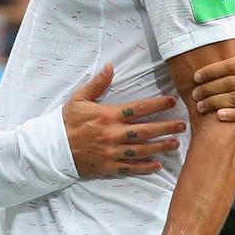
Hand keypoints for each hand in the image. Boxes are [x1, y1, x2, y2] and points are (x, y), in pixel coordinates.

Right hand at [62, 65, 184, 176]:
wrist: (52, 148)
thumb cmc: (66, 122)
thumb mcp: (79, 99)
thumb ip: (97, 84)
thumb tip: (110, 66)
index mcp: (108, 116)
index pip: (138, 108)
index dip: (157, 104)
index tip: (172, 101)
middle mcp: (113, 134)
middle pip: (146, 130)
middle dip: (166, 127)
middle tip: (182, 125)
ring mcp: (112, 152)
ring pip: (142, 149)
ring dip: (160, 146)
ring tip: (176, 144)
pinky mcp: (108, 166)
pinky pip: (130, 167)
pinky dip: (144, 167)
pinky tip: (157, 165)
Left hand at [192, 53, 234, 121]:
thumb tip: (233, 43)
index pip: (231, 65)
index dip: (211, 71)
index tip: (197, 76)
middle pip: (230, 83)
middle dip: (208, 88)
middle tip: (194, 94)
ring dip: (215, 102)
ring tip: (201, 105)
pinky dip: (233, 114)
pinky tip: (219, 115)